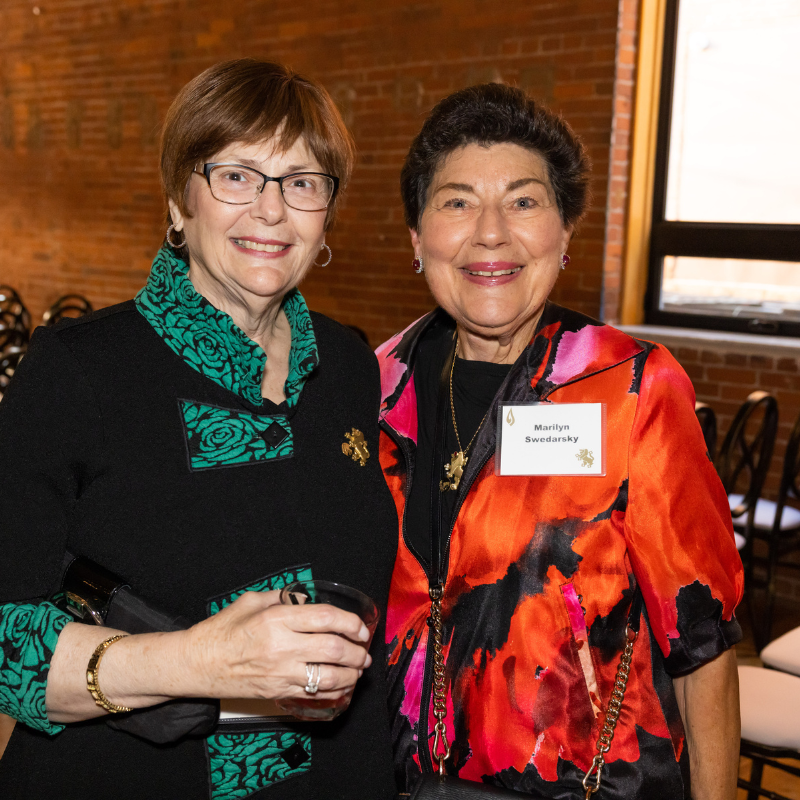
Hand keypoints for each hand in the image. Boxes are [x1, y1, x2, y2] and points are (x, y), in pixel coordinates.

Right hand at [179, 590, 372, 701]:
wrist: (197, 663)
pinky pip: (315, 694)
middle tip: (364, 648)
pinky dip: (335, 690)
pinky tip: (343, 684)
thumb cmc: (222, 630)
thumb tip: (307, 598)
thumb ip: (282, 597)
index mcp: (276, 620)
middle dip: (357, 650)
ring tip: (359, 667)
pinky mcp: (278, 692)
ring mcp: (280, 673)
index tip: (360, 626)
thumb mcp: (251, 601)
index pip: (325, 618)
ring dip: (352, 673)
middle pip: (334, 649)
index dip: (350, 622)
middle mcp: (282, 647)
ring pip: (329, 677)